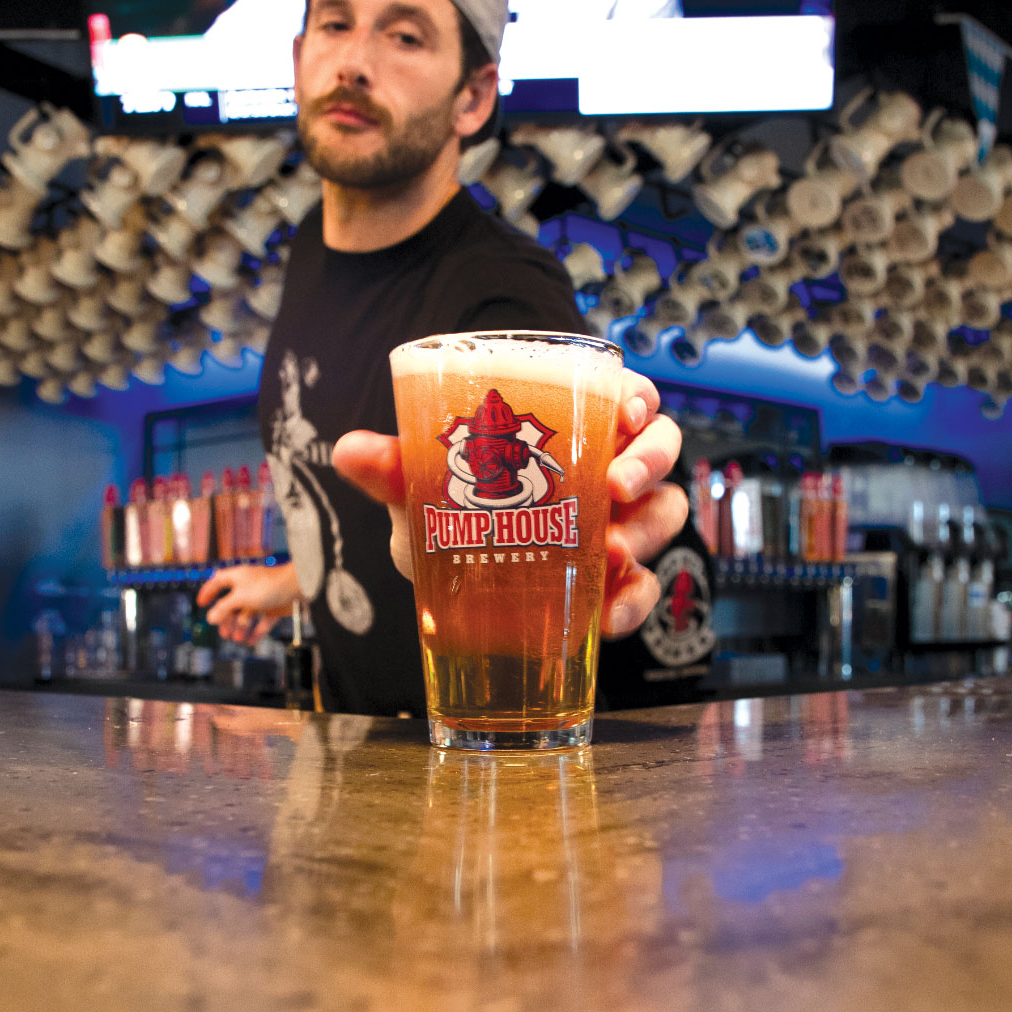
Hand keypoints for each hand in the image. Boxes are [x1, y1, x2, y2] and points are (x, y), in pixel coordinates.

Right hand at [196, 562, 301, 644]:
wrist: (299, 587)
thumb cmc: (269, 586)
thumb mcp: (240, 598)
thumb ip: (223, 608)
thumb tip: (210, 618)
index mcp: (237, 577)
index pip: (217, 581)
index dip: (208, 591)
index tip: (201, 603)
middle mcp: (248, 586)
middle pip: (231, 603)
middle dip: (226, 619)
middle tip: (223, 633)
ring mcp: (261, 597)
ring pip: (246, 613)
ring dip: (240, 627)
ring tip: (237, 639)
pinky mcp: (274, 607)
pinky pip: (262, 621)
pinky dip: (256, 631)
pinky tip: (250, 642)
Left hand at [331, 368, 685, 640]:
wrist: (451, 583)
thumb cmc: (454, 509)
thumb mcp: (425, 486)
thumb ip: (394, 467)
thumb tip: (348, 450)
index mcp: (574, 426)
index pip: (625, 395)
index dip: (638, 397)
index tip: (627, 409)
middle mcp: (607, 468)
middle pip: (659, 449)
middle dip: (647, 465)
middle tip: (616, 487)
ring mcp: (619, 523)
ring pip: (662, 514)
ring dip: (645, 533)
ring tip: (612, 552)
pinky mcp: (616, 579)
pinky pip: (644, 587)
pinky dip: (633, 601)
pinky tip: (607, 615)